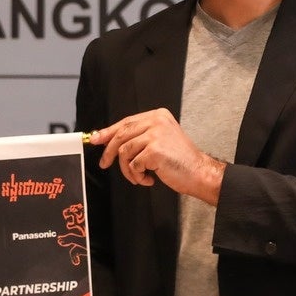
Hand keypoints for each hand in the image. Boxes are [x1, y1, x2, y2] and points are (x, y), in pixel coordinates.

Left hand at [91, 110, 224, 202]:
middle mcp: (157, 121)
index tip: (95, 139)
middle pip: (121, 134)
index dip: (108, 132)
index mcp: (158, 115)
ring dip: (128, 169)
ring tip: (139, 176)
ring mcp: (156, 134)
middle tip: (104, 164)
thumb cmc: (180, 160)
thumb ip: (139, 136)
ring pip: (125, 151)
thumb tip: (109, 139)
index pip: (126, 122)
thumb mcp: (160, 140)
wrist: (199, 172)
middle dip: (109, 152)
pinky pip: (134, 164)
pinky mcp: (155, 150)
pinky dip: (138, 176)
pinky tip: (149, 179)